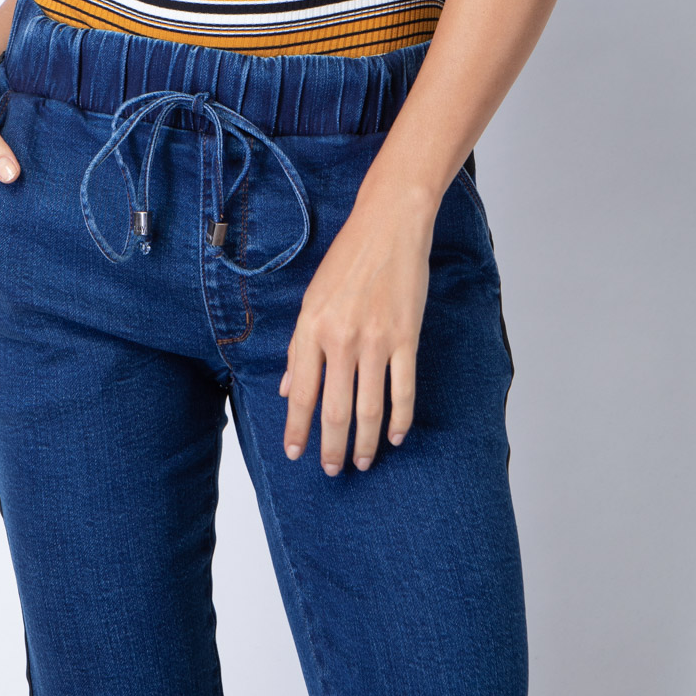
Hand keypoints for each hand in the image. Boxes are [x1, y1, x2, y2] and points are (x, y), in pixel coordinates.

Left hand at [279, 182, 435, 473]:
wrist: (389, 225)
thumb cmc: (349, 258)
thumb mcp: (312, 297)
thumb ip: (300, 346)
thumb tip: (289, 389)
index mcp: (312, 327)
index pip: (301, 393)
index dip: (297, 428)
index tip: (296, 452)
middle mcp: (341, 338)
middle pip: (334, 409)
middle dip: (331, 446)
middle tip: (331, 469)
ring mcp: (376, 341)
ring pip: (369, 408)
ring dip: (365, 441)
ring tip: (361, 461)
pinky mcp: (407, 338)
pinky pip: (403, 391)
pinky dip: (400, 419)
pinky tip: (396, 436)